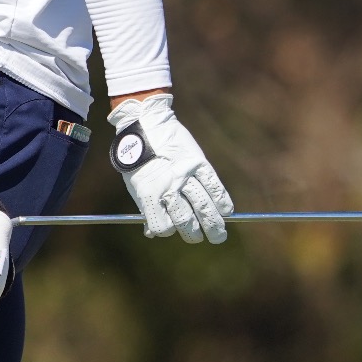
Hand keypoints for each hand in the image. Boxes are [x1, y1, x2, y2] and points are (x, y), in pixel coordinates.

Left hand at [106, 93, 235, 243]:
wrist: (145, 123)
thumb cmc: (138, 159)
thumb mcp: (135, 184)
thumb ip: (147, 208)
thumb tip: (152, 233)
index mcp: (148, 194)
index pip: (164, 226)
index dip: (169, 231)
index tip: (173, 229)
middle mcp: (167, 187)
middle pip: (186, 220)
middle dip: (197, 234)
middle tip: (208, 238)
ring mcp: (184, 174)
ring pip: (203, 206)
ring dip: (214, 223)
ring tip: (219, 234)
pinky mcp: (197, 161)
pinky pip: (213, 185)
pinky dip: (222, 200)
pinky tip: (226, 210)